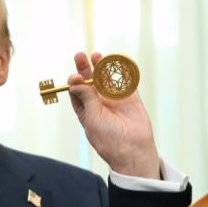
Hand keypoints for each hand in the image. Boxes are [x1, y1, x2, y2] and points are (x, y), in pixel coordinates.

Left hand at [68, 52, 160, 178]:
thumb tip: (76, 81)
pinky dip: (122, 71)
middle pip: (90, 81)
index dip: (75, 82)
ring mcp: (115, 99)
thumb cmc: (108, 139)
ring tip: (96, 56)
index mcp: (86, 110)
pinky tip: (115, 61)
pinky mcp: (130, 97)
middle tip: (80, 56)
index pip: (77, 91)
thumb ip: (87, 98)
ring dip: (101, 67)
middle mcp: (99, 103)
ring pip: (106, 78)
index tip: (76, 78)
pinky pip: (125, 81)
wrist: (133, 150)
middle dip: (84, 68)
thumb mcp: (92, 118)